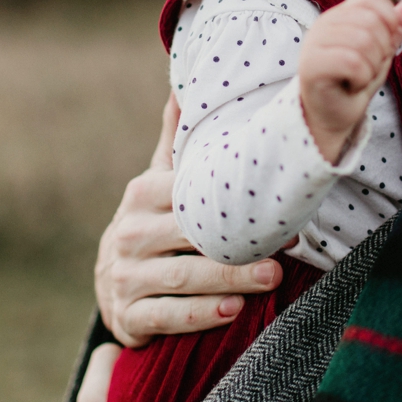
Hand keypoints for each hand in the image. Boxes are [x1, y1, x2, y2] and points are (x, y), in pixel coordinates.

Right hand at [95, 93, 283, 346]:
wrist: (115, 285)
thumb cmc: (154, 223)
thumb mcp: (161, 181)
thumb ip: (175, 140)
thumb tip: (183, 84)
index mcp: (141, 195)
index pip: (186, 196)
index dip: (233, 202)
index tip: (278, 208)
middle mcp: (128, 233)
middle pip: (188, 239)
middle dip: (237, 246)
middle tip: (286, 250)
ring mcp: (124, 277)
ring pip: (181, 279)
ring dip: (229, 280)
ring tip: (271, 278)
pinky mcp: (126, 317)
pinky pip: (165, 317)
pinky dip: (200, 315)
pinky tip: (233, 312)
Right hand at [298, 0, 401, 163]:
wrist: (332, 117)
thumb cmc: (354, 82)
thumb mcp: (382, 51)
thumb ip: (397, 27)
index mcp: (339, 15)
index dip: (387, 23)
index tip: (378, 48)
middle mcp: (323, 24)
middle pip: (371, 22)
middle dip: (380, 51)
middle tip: (365, 68)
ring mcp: (314, 44)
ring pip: (364, 42)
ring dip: (370, 68)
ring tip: (357, 78)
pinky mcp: (311, 66)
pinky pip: (353, 63)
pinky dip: (361, 79)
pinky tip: (350, 86)